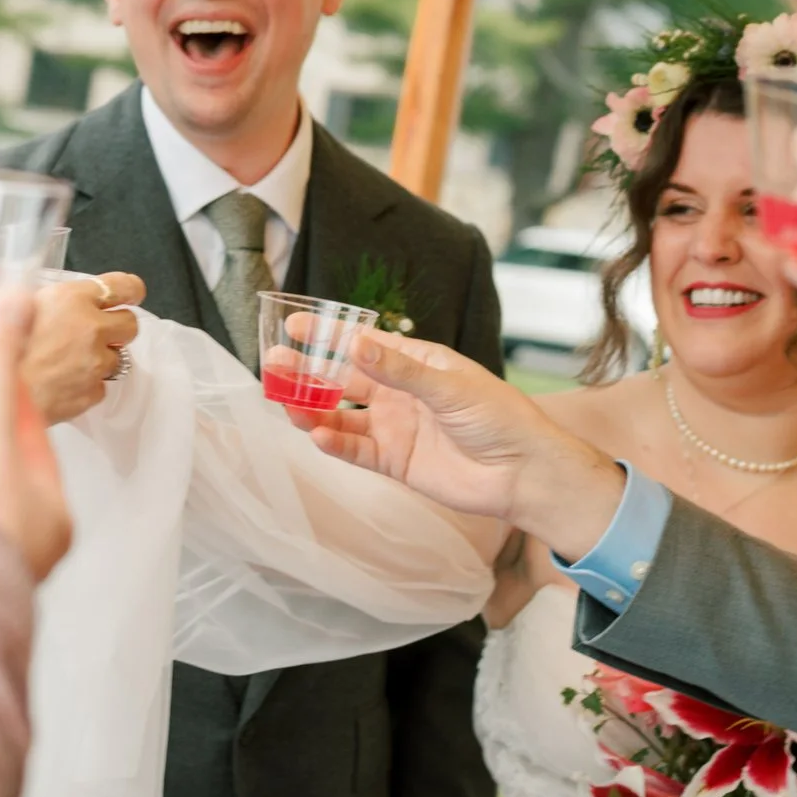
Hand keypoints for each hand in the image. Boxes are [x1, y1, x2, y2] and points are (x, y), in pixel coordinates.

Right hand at [23, 272, 143, 423]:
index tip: (131, 293)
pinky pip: (99, 386)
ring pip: (116, 358)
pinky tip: (61, 383)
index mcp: (71, 298)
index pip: (122, 285)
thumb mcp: (9, 306)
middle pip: (130, 324)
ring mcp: (94, 363)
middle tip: (97, 332)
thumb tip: (47, 299)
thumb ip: (41, 301)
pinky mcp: (91, 392)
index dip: (130, 289)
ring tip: (67, 363)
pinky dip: (86, 385)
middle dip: (117, 328)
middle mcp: (90, 328)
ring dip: (99, 359)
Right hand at [299, 330, 625, 558]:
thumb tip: (356, 346)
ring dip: (312, 409)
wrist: (523, 472)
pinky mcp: (395, 461)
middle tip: (273, 364)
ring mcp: (395, 427)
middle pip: (343, 379)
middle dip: (308, 372)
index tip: (294, 324)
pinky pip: (356, 450)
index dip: (328, 334)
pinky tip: (316, 435)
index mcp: (417, 363)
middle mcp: (400, 392)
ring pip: (342, 416)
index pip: (364, 343)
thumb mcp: (449, 385)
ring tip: (285, 403)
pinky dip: (335, 443)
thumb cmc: (499, 417)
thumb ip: (400, 370)